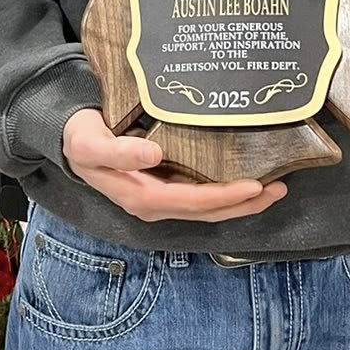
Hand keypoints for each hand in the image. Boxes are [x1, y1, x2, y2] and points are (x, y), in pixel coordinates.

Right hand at [61, 110, 288, 222]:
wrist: (70, 137)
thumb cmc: (81, 138)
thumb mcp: (90, 144)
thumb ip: (117, 151)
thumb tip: (153, 154)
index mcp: (142, 198)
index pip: (192, 203)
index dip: (224, 197)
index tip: (255, 185)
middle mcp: (155, 204)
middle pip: (208, 212)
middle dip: (244, 204)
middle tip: (279, 188)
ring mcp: (161, 198)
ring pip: (209, 208)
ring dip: (241, 201)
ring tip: (274, 188)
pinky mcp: (165, 186)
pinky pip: (201, 195)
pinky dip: (227, 192)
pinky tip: (246, 180)